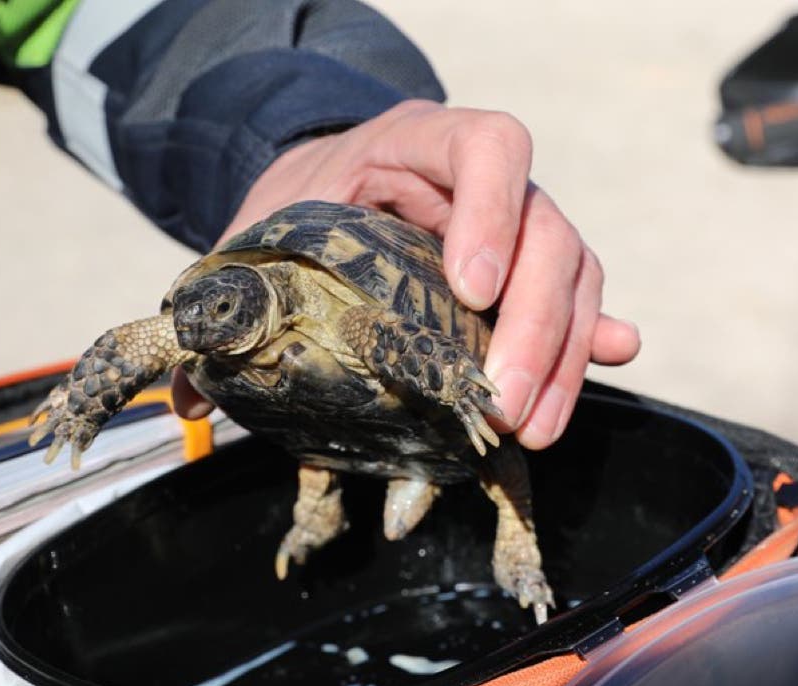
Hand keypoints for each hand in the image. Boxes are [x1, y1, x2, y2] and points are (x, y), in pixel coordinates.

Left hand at [173, 100, 639, 448]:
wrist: (327, 191)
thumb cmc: (300, 207)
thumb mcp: (263, 235)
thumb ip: (238, 298)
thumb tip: (191, 402)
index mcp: (417, 145)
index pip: (486, 146)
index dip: (492, 211)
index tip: (471, 288)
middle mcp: (484, 181)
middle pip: (546, 231)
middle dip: (530, 323)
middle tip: (499, 402)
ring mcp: (516, 225)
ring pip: (573, 273)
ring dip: (560, 356)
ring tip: (530, 427)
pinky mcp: (527, 273)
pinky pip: (575, 302)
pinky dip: (585, 341)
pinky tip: (605, 365)